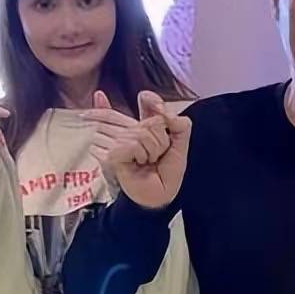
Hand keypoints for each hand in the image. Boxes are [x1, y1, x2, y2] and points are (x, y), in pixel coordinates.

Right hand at [96, 90, 190, 209]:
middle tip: (157, 155)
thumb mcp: (181, 144)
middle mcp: (129, 131)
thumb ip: (179, 123)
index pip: (144, 103)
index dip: (149, 101)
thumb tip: (162, 109)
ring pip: (143, 132)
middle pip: (151, 121)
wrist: (160, 194)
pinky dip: (142, 155)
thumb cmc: (167, 172)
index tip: (145, 99)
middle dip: (162, 140)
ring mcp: (118, 141)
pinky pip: (134, 144)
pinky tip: (137, 164)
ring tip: (147, 162)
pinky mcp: (113, 153)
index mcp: (143, 126)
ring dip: (153, 150)